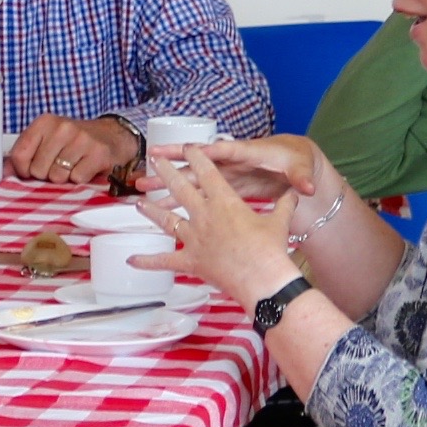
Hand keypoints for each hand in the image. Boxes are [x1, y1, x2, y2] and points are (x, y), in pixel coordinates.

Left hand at [9, 114, 135, 186]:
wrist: (111, 136)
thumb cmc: (74, 142)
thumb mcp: (47, 140)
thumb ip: (24, 155)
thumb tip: (3, 172)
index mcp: (44, 122)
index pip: (19, 155)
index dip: (23, 170)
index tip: (32, 169)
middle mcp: (62, 128)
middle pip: (38, 170)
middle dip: (46, 175)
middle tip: (59, 165)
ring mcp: (81, 140)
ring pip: (57, 177)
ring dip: (64, 178)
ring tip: (73, 166)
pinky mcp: (98, 154)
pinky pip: (77, 179)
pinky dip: (80, 179)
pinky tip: (85, 168)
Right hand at [151, 132, 319, 208]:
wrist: (298, 162)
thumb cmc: (297, 160)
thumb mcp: (301, 168)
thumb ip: (301, 178)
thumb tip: (306, 187)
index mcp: (248, 152)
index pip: (225, 150)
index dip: (207, 150)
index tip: (188, 150)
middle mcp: (230, 160)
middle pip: (197, 160)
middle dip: (174, 160)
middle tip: (150, 157)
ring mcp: (224, 173)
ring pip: (191, 177)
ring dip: (168, 181)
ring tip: (143, 184)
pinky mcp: (223, 186)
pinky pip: (197, 192)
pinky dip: (179, 197)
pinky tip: (161, 205)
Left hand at [152, 144, 302, 306]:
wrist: (263, 279)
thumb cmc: (272, 249)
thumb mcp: (280, 222)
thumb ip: (284, 205)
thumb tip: (295, 194)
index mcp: (225, 201)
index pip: (208, 172)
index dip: (196, 157)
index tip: (187, 148)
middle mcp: (205, 215)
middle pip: (180, 188)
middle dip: (166, 173)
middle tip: (153, 161)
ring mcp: (194, 238)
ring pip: (167, 220)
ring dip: (151, 210)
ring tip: (139, 201)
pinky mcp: (190, 261)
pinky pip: (165, 260)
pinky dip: (147, 261)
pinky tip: (131, 259)